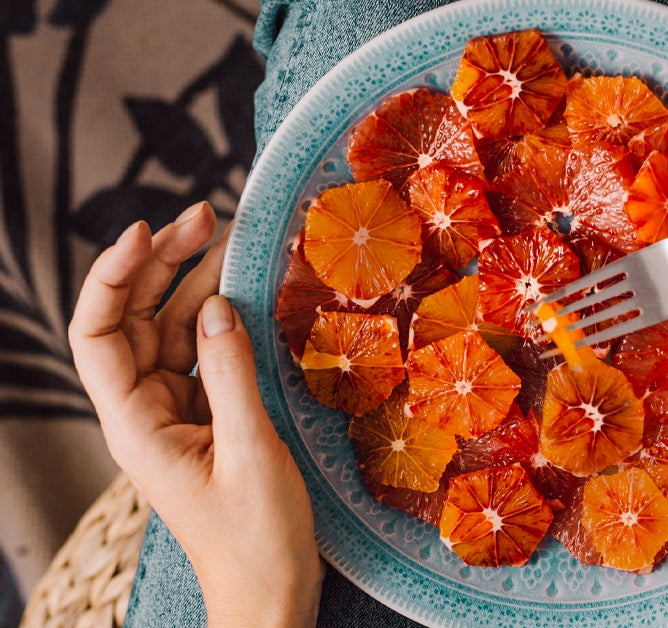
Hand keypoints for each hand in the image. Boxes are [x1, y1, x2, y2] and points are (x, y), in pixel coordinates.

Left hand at [68, 203, 322, 626]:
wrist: (271, 595)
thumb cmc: (256, 540)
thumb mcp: (250, 450)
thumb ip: (232, 374)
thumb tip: (218, 306)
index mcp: (135, 426)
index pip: (97, 335)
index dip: (112, 278)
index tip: (146, 230)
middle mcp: (144, 413)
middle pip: (135, 321)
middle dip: (162, 265)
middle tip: (206, 215)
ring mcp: (174, 415)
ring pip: (170, 333)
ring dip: (195, 285)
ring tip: (229, 239)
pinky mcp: (206, 420)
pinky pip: (203, 357)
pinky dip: (221, 321)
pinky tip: (245, 294)